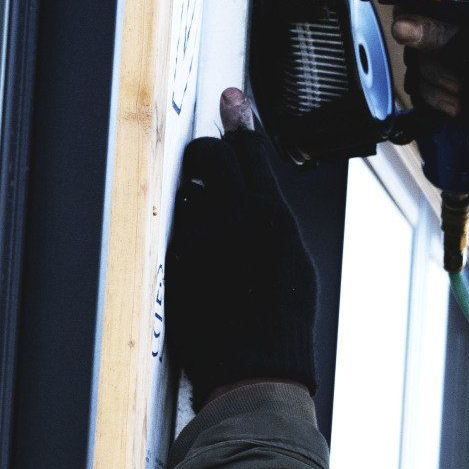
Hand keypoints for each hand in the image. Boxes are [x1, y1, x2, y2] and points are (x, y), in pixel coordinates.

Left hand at [165, 92, 318, 410]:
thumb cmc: (283, 324)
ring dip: (197, 197)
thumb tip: (257, 197)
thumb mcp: (294, 261)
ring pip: (186, 192)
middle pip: (207, 155)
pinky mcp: (174, 262)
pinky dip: (188, 233)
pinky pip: (175, 229)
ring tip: (215, 232)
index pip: (249, 150)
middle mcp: (231, 220)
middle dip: (207, 152)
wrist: (253, 370)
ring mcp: (197, 240)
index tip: (231, 98)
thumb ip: (272, 220)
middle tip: (210, 162)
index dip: (240, 120)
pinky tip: (205, 261)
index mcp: (271, 216)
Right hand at [388, 13, 468, 172]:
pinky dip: (436, 99)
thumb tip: (400, 25)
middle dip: (432, 59)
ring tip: (464, 94)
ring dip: (436, 83)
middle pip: (418, 29)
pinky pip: (422, 86)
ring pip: (417, 61)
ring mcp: (458, 55)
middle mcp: (467, 25)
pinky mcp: (452, 83)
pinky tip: (458, 106)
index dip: (418, 10)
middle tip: (458, 75)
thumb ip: (444, 37)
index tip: (412, 29)